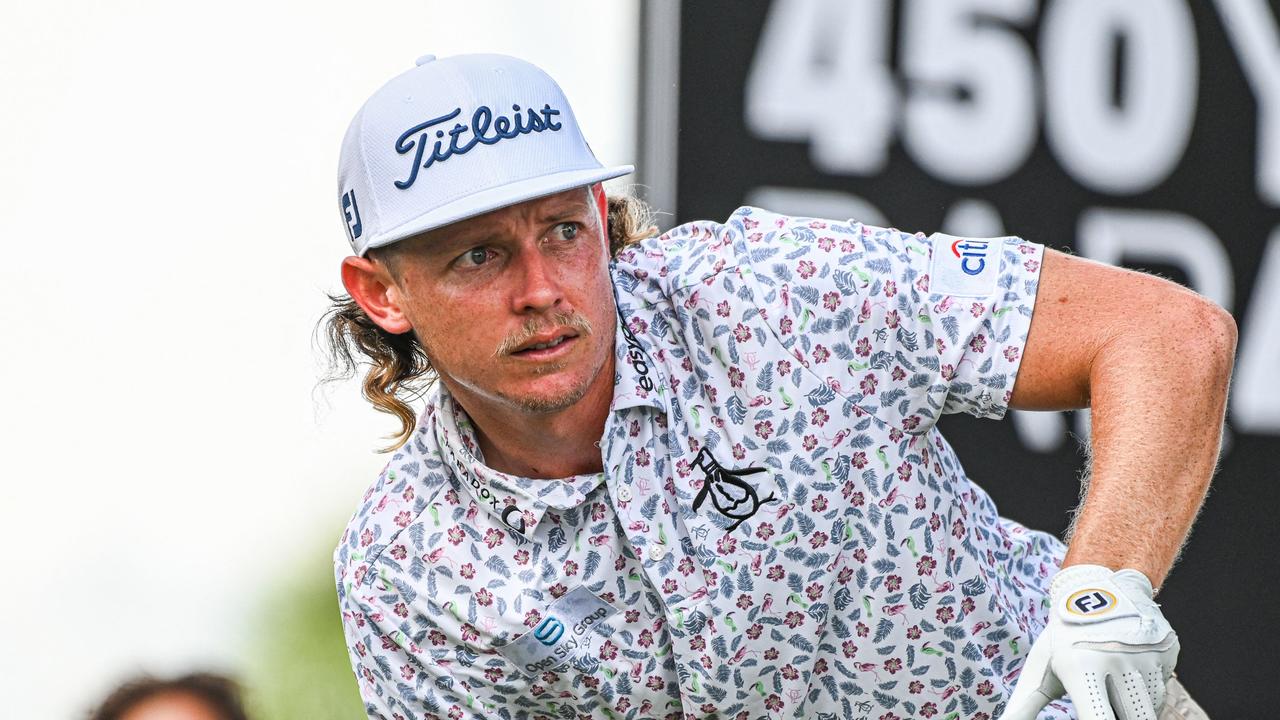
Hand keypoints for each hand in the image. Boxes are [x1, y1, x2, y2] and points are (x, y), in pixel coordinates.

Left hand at [1002, 564, 1179, 719]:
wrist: (1098, 586)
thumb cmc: (1064, 636)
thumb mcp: (1041, 666)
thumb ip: (1025, 705)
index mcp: (1082, 666)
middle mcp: (1118, 659)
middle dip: (1119, 716)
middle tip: (1101, 704)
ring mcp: (1148, 654)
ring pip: (1149, 709)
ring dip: (1131, 709)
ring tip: (1111, 691)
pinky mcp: (1168, 650)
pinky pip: (1160, 692)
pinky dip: (1145, 697)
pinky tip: (1128, 680)